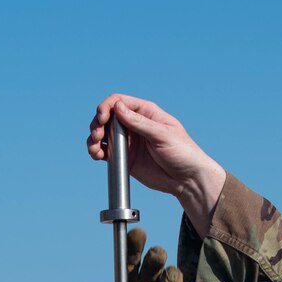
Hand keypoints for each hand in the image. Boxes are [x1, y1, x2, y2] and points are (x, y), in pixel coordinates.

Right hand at [88, 94, 227, 236]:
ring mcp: (128, 141)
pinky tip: (96, 155)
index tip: (102, 119)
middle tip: (97, 136)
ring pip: (103, 134)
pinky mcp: (125, 158)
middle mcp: (134, 124)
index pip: (119, 102)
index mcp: (145, 113)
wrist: (187, 180)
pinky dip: (97, 152)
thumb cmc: (182, 153)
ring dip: (93, 138)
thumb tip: (118, 108)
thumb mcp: (163, 135)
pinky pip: (105, 151)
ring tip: (94, 149)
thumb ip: (140, 123)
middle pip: (107, 117)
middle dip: (97, 124)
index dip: (106, 107)